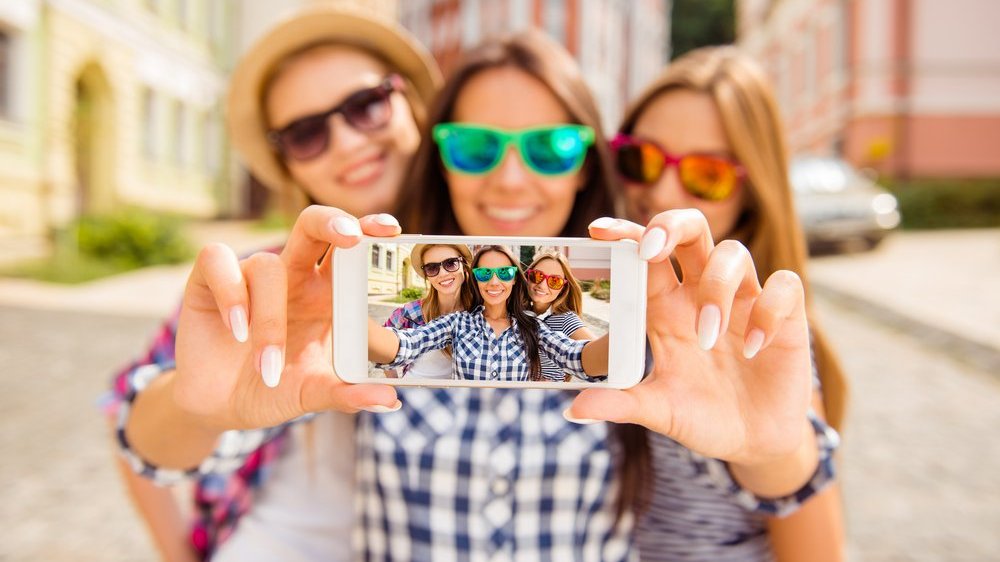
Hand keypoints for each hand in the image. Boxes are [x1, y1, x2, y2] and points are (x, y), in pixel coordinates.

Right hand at [172, 207, 401, 430]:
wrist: (219, 407)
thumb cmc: (274, 390)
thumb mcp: (313, 394)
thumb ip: (348, 394)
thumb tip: (391, 399)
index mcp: (324, 293)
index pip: (349, 250)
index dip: (368, 230)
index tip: (391, 230)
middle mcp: (291, 277)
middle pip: (312, 226)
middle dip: (331, 221)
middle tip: (351, 237)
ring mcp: (250, 276)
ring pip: (267, 265)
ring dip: (270, 319)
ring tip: (268, 367)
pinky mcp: (209, 281)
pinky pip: (218, 261)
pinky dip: (231, 294)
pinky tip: (236, 330)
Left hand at [569, 211, 812, 466]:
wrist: (754, 442)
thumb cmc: (702, 416)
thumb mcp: (660, 412)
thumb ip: (622, 404)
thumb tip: (575, 410)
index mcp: (666, 308)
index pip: (644, 256)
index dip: (625, 235)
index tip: (597, 232)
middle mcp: (702, 294)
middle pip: (691, 230)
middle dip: (671, 226)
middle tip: (652, 249)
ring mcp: (745, 301)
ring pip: (733, 253)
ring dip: (716, 288)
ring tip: (709, 335)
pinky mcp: (785, 316)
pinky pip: (785, 286)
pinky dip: (768, 310)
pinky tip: (753, 347)